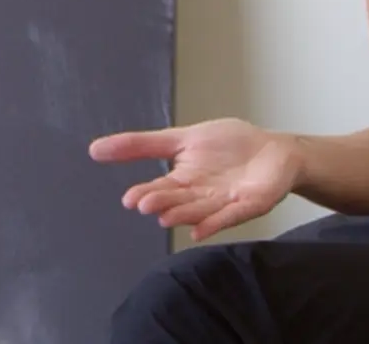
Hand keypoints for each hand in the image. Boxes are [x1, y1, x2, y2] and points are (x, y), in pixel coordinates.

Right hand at [88, 118, 301, 241]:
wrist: (274, 151)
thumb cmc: (229, 145)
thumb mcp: (185, 137)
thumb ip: (143, 144)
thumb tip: (95, 148)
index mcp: (183, 180)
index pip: (161, 187)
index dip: (147, 193)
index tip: (130, 198)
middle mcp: (199, 196)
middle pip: (178, 200)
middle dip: (162, 203)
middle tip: (145, 204)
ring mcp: (223, 203)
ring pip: (199, 210)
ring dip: (182, 213)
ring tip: (166, 215)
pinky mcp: (247, 205)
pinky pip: (229, 216)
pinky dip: (215, 223)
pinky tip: (199, 231)